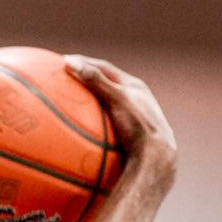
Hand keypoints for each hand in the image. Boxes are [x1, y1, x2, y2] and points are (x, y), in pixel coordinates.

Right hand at [65, 55, 176, 179]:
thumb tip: (70, 62)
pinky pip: (109, 126)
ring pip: (110, 106)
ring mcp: (137, 118)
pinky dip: (95, 124)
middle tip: (66, 79)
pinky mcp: (134, 137)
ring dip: (92, 103)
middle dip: (87, 80)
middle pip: (107, 84)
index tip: (64, 62)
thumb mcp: (116, 100)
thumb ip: (95, 80)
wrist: (157, 160)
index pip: (104, 68)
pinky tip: (84, 134)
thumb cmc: (137, 127)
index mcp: (135, 86)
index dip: (83, 62)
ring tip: (73, 105)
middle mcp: (138, 99)